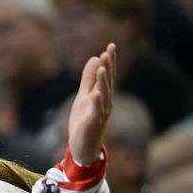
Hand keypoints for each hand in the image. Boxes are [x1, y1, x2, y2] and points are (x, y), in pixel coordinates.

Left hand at [67, 43, 117, 165]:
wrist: (82, 146)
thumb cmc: (84, 120)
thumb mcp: (84, 95)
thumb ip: (89, 79)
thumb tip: (95, 58)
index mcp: (102, 95)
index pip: (108, 76)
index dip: (109, 61)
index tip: (111, 46)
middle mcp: (105, 102)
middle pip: (108, 82)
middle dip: (109, 66)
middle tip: (110, 50)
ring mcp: (100, 113)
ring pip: (104, 95)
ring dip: (104, 81)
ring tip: (103, 67)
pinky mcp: (93, 123)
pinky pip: (96, 112)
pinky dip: (97, 103)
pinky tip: (96, 94)